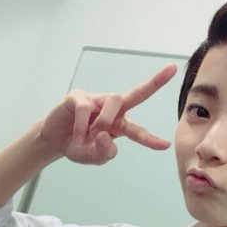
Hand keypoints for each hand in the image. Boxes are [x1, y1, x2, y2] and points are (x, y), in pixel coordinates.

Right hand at [38, 64, 177, 164]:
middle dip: (155, 82)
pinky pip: (85, 109)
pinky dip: (81, 126)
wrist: (54, 140)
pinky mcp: (79, 96)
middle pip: (137, 94)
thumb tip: (107, 136)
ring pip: (114, 102)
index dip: (151, 139)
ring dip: (106, 121)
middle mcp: (112, 110)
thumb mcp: (94, 157)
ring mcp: (96, 100)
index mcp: (120, 125)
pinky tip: (77, 137)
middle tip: (172, 69)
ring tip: (93, 134)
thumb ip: (105, 152)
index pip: (138, 130)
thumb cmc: (78, 145)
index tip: (166, 145)